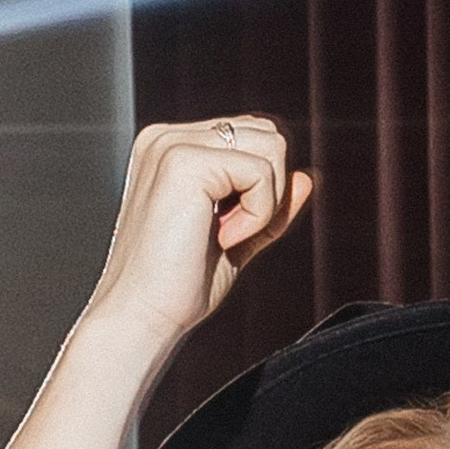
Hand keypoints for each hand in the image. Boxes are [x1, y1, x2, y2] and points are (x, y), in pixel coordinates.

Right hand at [85, 117, 314, 359]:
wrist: (143, 315)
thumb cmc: (177, 285)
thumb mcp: (237, 237)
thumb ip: (267, 204)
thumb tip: (306, 177)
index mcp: (172, 149)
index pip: (252, 136)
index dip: (265, 186)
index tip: (232, 231)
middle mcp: (168, 138)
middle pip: (267, 133)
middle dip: (270, 189)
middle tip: (232, 234)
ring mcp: (172, 145)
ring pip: (271, 144)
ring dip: (265, 201)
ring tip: (224, 235)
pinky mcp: (183, 162)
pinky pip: (261, 172)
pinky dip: (258, 214)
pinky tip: (221, 238)